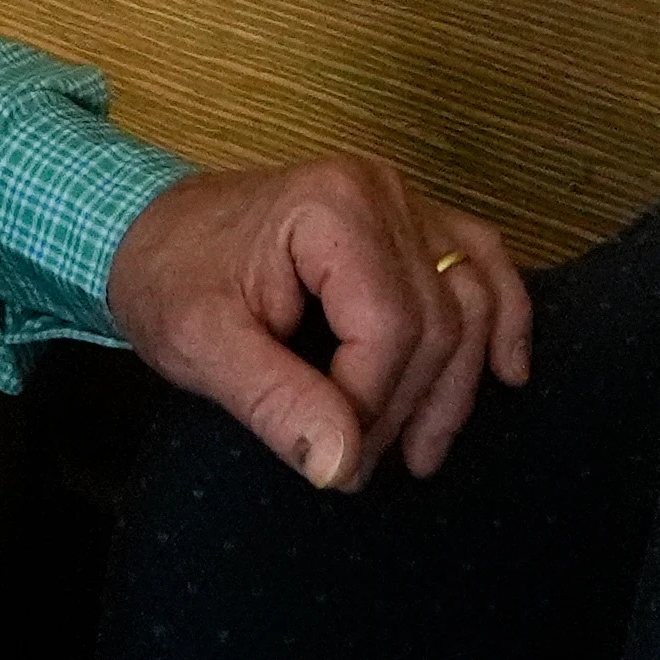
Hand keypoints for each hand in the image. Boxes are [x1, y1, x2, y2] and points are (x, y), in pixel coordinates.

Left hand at [108, 157, 530, 489]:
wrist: (150, 232)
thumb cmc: (169, 280)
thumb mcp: (200, 347)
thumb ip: (273, 402)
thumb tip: (341, 466)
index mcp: (330, 208)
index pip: (388, 327)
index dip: (368, 404)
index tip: (329, 456)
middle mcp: (382, 192)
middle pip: (437, 322)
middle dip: (404, 408)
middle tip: (356, 466)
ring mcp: (405, 202)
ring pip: (473, 302)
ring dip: (456, 386)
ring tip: (419, 453)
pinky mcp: (413, 221)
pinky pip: (482, 265)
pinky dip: (504, 318)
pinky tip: (509, 373)